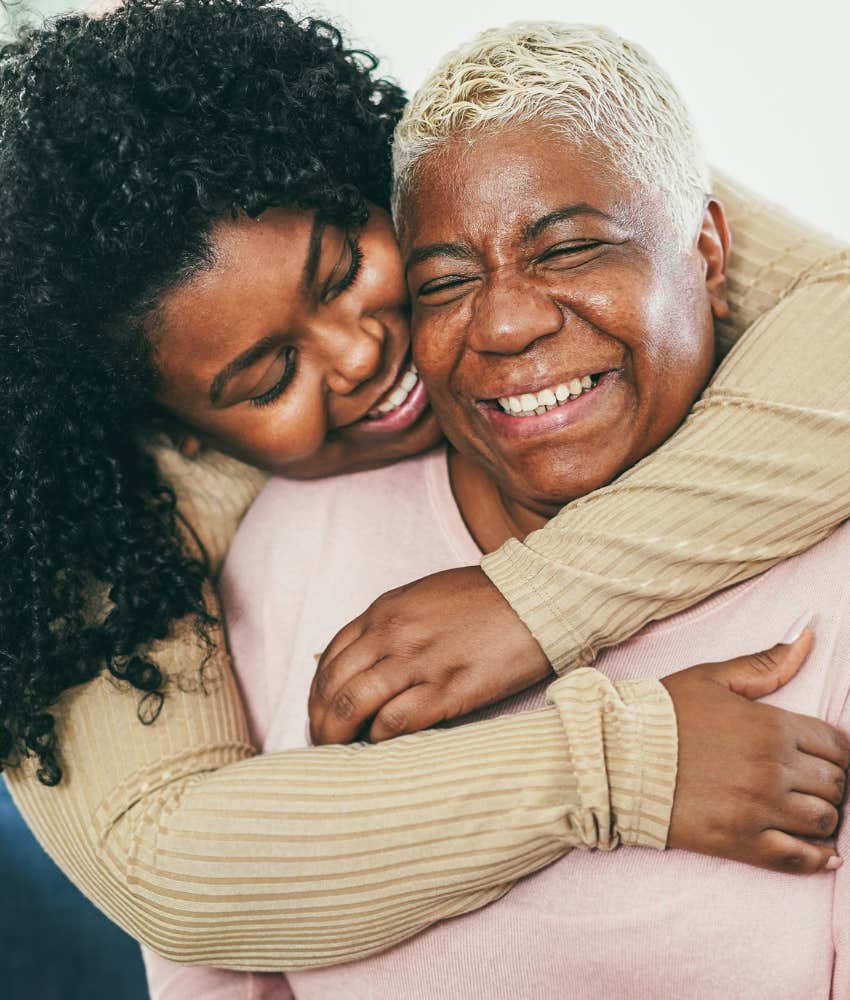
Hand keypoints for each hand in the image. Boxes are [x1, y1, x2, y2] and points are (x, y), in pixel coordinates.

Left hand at [309, 566, 550, 743]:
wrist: (536, 596)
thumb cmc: (485, 598)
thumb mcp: (424, 598)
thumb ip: (392, 626)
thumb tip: (367, 663)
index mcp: (384, 612)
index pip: (330, 658)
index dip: (318, 694)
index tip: (321, 715)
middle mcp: (393, 634)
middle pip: (334, 686)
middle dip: (321, 722)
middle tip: (324, 744)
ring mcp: (419, 661)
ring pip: (354, 705)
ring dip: (340, 736)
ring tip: (341, 754)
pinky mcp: (449, 688)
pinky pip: (396, 721)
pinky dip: (380, 740)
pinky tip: (382, 747)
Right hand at [662, 629, 847, 873]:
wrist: (615, 756)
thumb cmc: (661, 714)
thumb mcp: (712, 678)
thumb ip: (765, 663)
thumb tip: (808, 636)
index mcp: (771, 725)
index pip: (836, 745)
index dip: (836, 752)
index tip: (823, 758)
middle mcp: (773, 768)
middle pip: (835, 784)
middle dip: (830, 783)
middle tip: (810, 784)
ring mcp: (758, 808)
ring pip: (823, 821)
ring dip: (823, 817)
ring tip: (805, 812)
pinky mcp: (740, 842)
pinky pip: (798, 858)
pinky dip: (818, 859)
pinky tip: (824, 855)